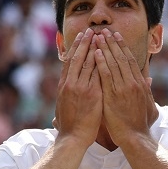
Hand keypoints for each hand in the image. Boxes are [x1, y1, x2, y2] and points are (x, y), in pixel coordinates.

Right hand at [54, 29, 102, 143]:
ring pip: (86, 62)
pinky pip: (97, 73)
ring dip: (93, 47)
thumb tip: (66, 92)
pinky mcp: (91, 94)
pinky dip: (100, 61)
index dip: (75, 48)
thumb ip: (67, 97)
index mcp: (64, 86)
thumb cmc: (69, 126)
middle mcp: (70, 84)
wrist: (72, 138)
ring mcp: (80, 88)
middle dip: (84, 43)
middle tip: (90, 30)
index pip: (69, 62)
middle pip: (77, 58)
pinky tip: (105, 52)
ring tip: (99, 35)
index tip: (80, 37)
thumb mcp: (63, 108)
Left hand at [92, 29, 153, 146]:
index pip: (130, 60)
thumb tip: (148, 79)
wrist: (135, 138)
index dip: (122, 47)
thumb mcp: (150, 106)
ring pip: (113, 63)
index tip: (116, 37)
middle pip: (121, 57)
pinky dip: (100, 62)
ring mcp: (123, 88)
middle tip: (105, 30)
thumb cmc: (140, 125)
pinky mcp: (113, 95)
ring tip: (98, 36)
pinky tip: (95, 52)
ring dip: (105, 48)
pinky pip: (105, 74)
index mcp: (140, 84)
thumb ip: (147, 90)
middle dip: (112, 43)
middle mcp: (133, 83)